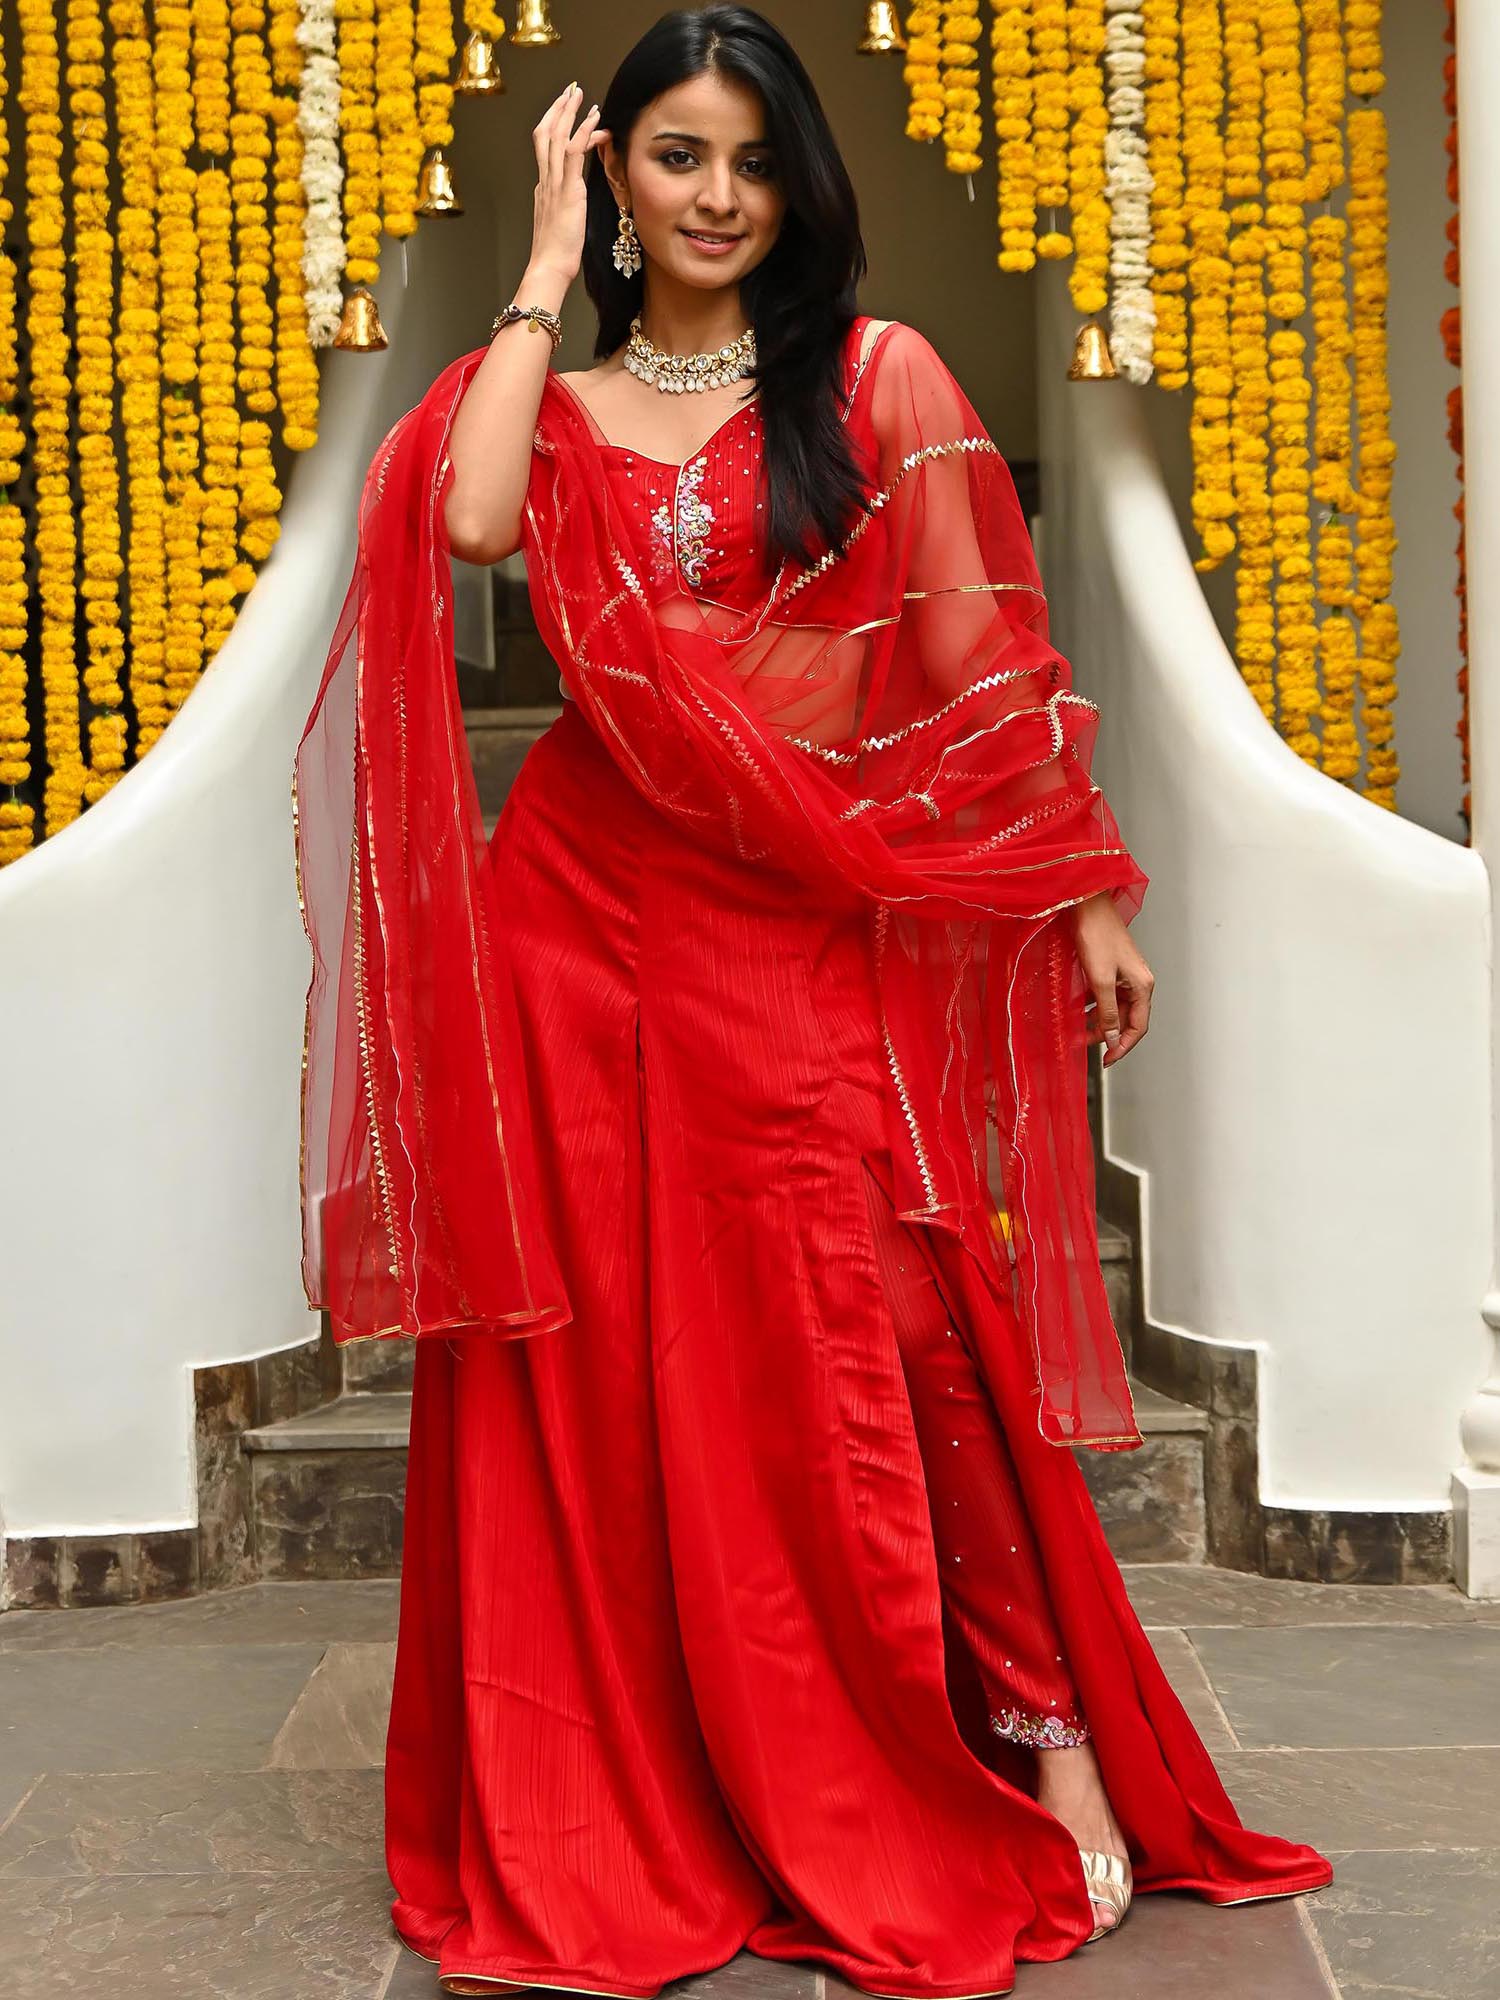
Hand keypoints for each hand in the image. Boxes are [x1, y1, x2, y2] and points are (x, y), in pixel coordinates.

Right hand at [529, 82, 609, 281]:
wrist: (548, 267)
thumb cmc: (556, 255)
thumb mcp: (558, 225)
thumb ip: (562, 208)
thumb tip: (568, 202)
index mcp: (543, 188)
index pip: (544, 148)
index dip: (552, 125)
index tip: (561, 110)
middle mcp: (545, 180)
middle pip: (545, 133)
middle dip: (557, 109)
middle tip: (570, 90)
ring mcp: (555, 183)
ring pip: (557, 135)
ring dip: (569, 112)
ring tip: (579, 94)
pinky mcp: (568, 189)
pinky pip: (574, 151)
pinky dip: (584, 131)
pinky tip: (594, 118)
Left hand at [1069, 891, 1153, 1067]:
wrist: (1086, 905)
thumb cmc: (1096, 936)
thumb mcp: (1100, 980)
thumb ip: (1107, 1011)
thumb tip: (1113, 1037)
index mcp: (1143, 986)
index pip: (1139, 1027)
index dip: (1124, 1046)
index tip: (1107, 1059)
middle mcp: (1138, 982)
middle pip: (1127, 1019)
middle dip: (1108, 1034)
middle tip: (1085, 1044)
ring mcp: (1126, 975)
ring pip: (1115, 1008)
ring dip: (1099, 1021)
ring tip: (1079, 1030)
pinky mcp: (1112, 968)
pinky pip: (1106, 995)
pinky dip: (1094, 1006)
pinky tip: (1080, 1010)